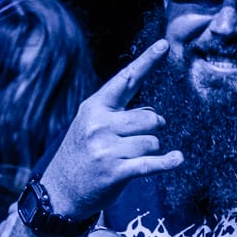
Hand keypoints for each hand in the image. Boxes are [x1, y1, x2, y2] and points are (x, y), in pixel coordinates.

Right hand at [39, 39, 183, 218]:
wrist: (59, 192)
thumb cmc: (82, 155)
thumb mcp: (91, 126)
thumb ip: (119, 115)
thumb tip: (155, 117)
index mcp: (94, 108)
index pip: (126, 80)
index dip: (147, 61)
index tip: (164, 44)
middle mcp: (99, 124)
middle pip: (151, 118)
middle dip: (153, 130)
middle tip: (136, 142)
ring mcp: (106, 148)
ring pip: (153, 142)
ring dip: (149, 152)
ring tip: (127, 159)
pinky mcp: (115, 171)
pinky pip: (151, 163)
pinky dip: (167, 162)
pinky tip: (177, 159)